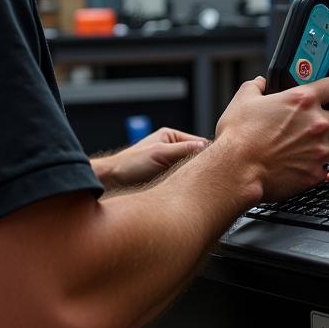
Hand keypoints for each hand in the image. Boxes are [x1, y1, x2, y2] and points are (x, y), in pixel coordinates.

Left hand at [92, 127, 207, 190]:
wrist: (112, 180)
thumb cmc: (131, 164)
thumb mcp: (160, 154)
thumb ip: (183, 150)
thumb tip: (206, 146)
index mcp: (171, 136)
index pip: (198, 143)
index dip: (208, 154)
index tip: (216, 166)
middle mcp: (172, 148)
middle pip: (196, 157)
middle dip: (201, 167)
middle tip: (209, 180)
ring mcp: (169, 162)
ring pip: (190, 170)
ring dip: (192, 177)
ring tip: (196, 186)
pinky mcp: (166, 176)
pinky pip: (182, 179)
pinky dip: (185, 184)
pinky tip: (187, 191)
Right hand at [214, 76, 328, 201]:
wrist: (236, 170)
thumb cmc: (239, 136)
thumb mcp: (244, 99)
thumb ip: (256, 86)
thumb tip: (260, 84)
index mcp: (302, 100)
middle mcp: (316, 124)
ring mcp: (318, 151)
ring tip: (322, 148)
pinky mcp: (314, 175)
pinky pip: (328, 171)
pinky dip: (320, 169)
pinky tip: (306, 165)